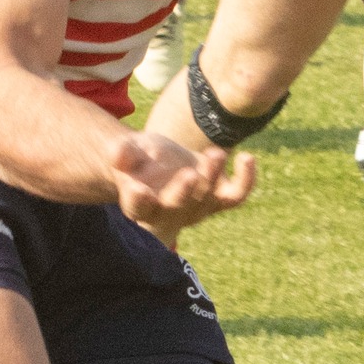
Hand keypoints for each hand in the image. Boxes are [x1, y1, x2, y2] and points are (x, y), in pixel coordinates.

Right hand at [111, 130, 255, 247]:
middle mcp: (169, 213)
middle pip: (176, 206)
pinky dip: (246, 180)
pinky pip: (236, 196)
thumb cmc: (139, 159)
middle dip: (183, 191)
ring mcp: (197, 208)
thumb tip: (117, 153)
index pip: (139, 207)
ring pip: (207, 198)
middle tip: (189, 174)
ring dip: (213, 176)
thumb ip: (124, 153)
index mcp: (141, 205)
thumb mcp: (129, 151)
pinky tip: (247, 158)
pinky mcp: (219, 199)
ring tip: (215, 153)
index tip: (139, 189)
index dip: (139, 200)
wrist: (162, 164)